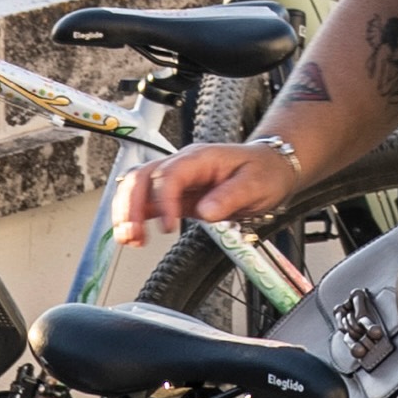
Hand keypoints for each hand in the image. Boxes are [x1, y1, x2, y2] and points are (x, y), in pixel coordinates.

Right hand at [109, 137, 303, 253]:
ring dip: (126, 212)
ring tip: (128, 238)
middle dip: (131, 206)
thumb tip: (207, 211)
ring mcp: (176, 179)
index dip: (163, 201)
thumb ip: (230, 197)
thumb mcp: (255, 184)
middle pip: (142, 177)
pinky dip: (133, 216)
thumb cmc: (264, 171)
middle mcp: (182, 165)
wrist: (271, 167)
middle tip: (134, 235)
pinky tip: (131, 235)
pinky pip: (145, 200)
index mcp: (200, 159)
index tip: (167, 227)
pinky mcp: (176, 194)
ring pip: (136, 186)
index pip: (169, 175)